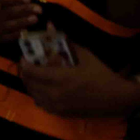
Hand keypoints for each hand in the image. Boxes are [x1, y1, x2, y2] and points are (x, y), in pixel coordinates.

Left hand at [20, 40, 139, 117]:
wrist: (115, 98)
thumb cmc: (100, 74)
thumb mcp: (84, 55)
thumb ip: (64, 42)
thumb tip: (50, 26)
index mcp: (60, 78)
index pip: (31, 72)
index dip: (24, 63)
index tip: (24, 56)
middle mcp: (55, 94)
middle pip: (29, 84)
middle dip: (25, 73)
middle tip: (28, 64)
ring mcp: (57, 106)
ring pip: (33, 95)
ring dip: (30, 84)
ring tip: (35, 75)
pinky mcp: (61, 114)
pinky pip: (42, 104)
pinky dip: (38, 95)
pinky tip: (44, 88)